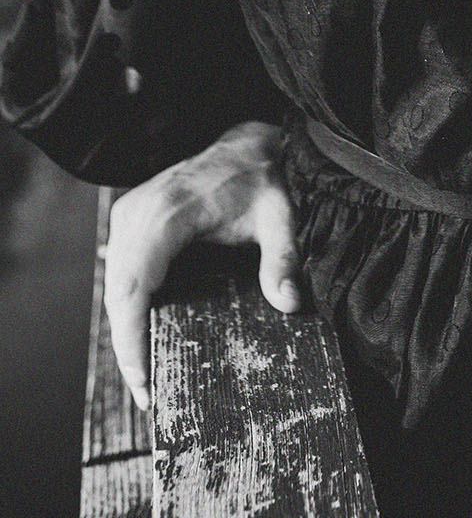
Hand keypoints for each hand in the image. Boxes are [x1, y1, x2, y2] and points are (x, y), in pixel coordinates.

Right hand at [103, 120, 300, 411]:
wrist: (248, 144)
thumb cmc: (262, 180)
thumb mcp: (280, 215)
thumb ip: (284, 257)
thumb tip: (290, 302)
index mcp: (170, 212)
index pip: (135, 284)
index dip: (131, 337)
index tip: (143, 379)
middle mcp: (141, 210)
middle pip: (118, 292)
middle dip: (127, 348)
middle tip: (148, 394)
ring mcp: (131, 212)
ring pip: (115, 284)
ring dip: (124, 330)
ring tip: (145, 377)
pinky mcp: (132, 217)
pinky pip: (120, 270)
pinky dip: (127, 306)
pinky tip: (143, 338)